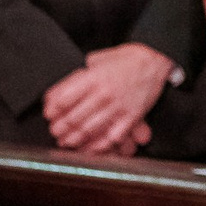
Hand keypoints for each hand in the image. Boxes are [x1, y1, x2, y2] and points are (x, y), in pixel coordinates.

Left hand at [42, 43, 173, 153]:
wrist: (156, 60)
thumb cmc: (129, 58)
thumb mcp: (102, 57)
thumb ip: (84, 70)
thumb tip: (69, 81)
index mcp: (94, 77)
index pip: (64, 98)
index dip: (52, 109)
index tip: (49, 113)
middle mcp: (103, 93)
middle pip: (74, 117)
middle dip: (60, 128)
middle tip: (55, 131)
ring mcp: (117, 106)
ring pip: (89, 129)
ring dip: (75, 139)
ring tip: (67, 142)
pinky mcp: (130, 117)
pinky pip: (111, 136)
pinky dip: (99, 146)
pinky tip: (90, 148)